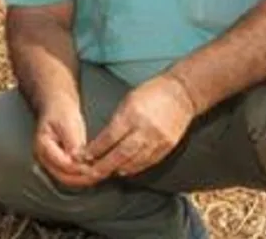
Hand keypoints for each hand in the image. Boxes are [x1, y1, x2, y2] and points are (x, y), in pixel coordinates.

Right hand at [33, 99, 97, 187]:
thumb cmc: (61, 111)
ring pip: (67, 179)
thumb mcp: (68, 123)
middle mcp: (43, 158)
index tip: (96, 168)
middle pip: (63, 177)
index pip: (63, 164)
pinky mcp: (58, 164)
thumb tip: (79, 160)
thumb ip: (73, 142)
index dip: (80, 168)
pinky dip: (82, 175)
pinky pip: (70, 174)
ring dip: (84, 179)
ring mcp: (50, 162)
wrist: (56, 105)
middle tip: (101, 174)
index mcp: (42, 146)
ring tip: (100, 174)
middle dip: (83, 178)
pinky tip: (94, 171)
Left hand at [80, 74, 195, 179]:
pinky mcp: (168, 146)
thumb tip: (102, 140)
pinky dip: (135, 168)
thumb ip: (116, 121)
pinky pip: (149, 161)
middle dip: (104, 165)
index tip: (83, 156)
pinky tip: (125, 170)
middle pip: (121, 154)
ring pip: (135, 161)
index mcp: (132, 114)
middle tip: (90, 172)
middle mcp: (145, 129)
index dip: (95, 149)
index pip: (110, 137)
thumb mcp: (127, 100)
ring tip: (105, 173)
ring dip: (118, 169)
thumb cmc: (152, 92)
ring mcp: (158, 140)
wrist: (182, 93)